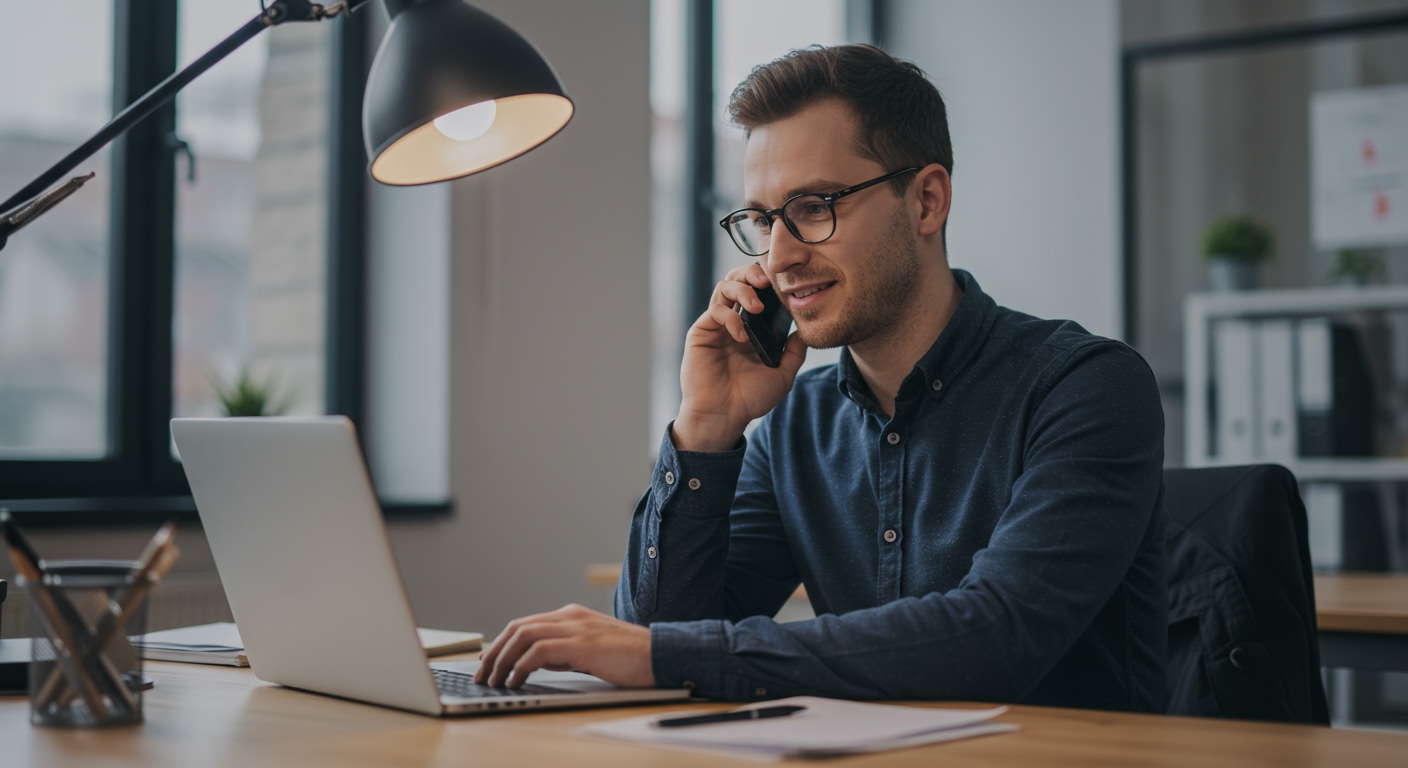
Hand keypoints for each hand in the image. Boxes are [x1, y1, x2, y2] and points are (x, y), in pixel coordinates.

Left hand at [472, 604, 654, 688]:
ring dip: (502, 660)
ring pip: (523, 636)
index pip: (526, 624)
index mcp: (573, 616)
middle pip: (518, 627)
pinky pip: (539, 652)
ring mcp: (576, 628)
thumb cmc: (632, 657)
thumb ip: (567, 651)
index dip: (502, 642)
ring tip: (494, 680)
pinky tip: (515, 681)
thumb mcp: (592, 651)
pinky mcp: (582, 644)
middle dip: (494, 651)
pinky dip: (521, 666)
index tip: (489, 661)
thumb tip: (538, 663)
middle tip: (482, 673)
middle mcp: (571, 617)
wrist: (662, 654)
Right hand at [675, 263, 806, 451]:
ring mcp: (716, 325)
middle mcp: (733, 322)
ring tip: (757, 305)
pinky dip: (731, 317)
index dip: (770, 282)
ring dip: (743, 289)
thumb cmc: (750, 399)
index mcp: (752, 328)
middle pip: (738, 279)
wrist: (723, 416)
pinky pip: (716, 310)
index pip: (759, 292)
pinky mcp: (701, 332)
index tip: (785, 282)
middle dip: (752, 272)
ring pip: (725, 286)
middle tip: (766, 281)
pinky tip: (742, 336)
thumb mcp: (782, 376)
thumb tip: (804, 330)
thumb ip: (794, 353)